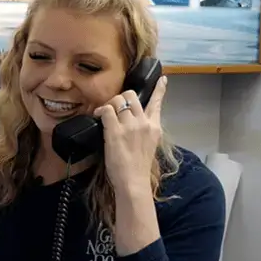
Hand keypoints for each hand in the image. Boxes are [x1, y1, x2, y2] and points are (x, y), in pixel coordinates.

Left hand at [93, 76, 167, 193]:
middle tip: (114, 108)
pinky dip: (100, 111)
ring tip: (104, 115)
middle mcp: (144, 123)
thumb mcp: (149, 146)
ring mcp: (129, 126)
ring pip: (118, 100)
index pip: (157, 103)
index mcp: (154, 127)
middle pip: (132, 96)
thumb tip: (135, 123)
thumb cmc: (139, 168)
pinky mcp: (115, 131)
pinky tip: (98, 116)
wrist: (134, 181)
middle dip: (120, 98)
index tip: (162, 79)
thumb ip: (145, 132)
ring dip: (109, 105)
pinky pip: (107, 110)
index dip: (159, 90)